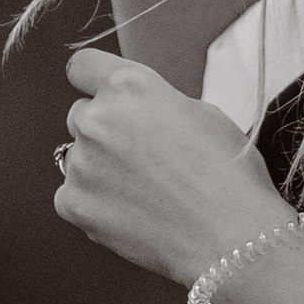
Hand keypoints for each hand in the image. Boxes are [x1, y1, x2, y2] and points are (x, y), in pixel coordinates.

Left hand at [55, 47, 282, 285]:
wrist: (230, 237)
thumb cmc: (228, 177)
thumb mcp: (204, 114)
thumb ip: (159, 104)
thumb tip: (143, 114)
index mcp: (130, 87)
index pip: (82, 67)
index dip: (92, 81)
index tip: (97, 94)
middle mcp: (98, 118)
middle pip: (81, 115)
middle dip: (104, 132)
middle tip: (142, 158)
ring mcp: (81, 163)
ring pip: (77, 158)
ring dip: (100, 169)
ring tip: (144, 192)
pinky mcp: (73, 203)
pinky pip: (72, 196)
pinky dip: (95, 204)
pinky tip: (132, 213)